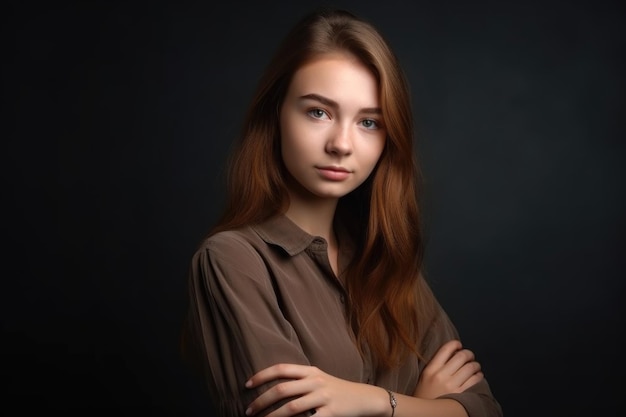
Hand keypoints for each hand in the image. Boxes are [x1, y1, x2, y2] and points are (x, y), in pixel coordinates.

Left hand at [245, 363, 385, 416]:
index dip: (262, 376)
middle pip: (282, 389)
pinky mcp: (330, 413)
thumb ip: (299, 379)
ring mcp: (323, 397)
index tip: (247, 385)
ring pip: (291, 408)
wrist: (364, 398)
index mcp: (310, 370)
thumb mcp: (319, 378)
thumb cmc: (336, 390)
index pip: (281, 369)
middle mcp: (315, 381)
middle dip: (261, 401)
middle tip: (248, 411)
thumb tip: (272, 387)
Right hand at [413, 339, 483, 398]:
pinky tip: (477, 376)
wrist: (424, 414)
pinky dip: (479, 376)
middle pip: (461, 356)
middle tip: (470, 356)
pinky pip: (475, 380)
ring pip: (470, 367)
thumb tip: (453, 354)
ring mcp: (451, 386)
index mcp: (430, 369)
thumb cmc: (425, 396)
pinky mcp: (460, 395)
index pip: (446, 349)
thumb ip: (436, 365)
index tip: (459, 345)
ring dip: (475, 365)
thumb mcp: (424, 377)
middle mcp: (441, 376)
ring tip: (475, 367)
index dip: (455, 344)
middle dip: (468, 354)